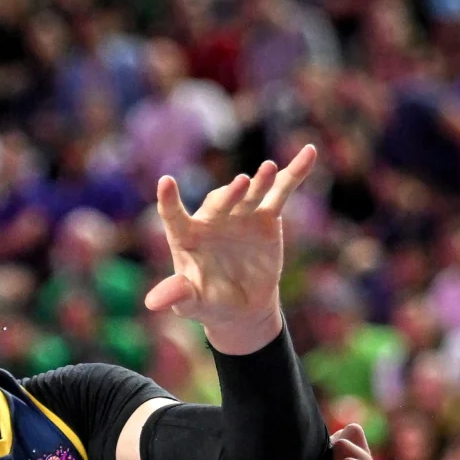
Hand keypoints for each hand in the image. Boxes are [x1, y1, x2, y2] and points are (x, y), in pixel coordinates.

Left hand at [144, 146, 316, 353]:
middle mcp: (211, 219)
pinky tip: (308, 153)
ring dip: (260, 181)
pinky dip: (294, 173)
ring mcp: (239, 214)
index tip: (165, 181)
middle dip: (231, 194)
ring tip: (268, 168)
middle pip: (219, 203)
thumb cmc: (208, 302)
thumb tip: (152, 303)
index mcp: (185, 236)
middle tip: (242, 183)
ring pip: (250, 194)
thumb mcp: (191, 303)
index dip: (169, 200)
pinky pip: (280, 192)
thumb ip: (176, 295)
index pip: (173, 215)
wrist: (242, 306)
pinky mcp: (266, 216)